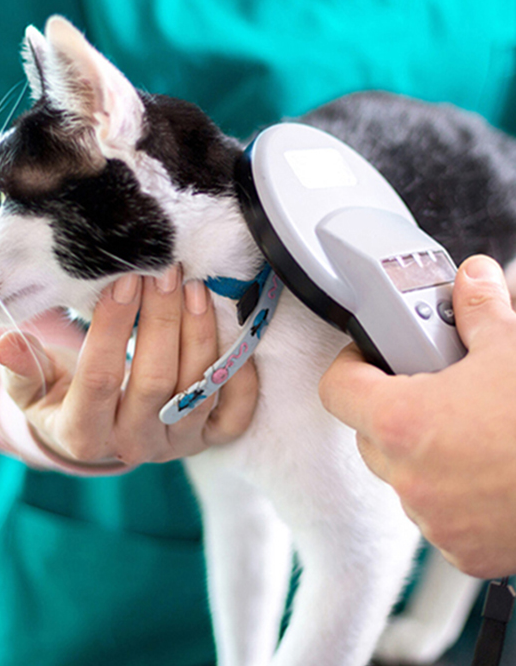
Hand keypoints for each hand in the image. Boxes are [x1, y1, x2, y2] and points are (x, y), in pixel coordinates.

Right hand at [0, 267, 257, 466]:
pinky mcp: (209, 439)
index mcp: (83, 435)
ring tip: (194, 287)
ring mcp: (176, 444)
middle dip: (162, 320)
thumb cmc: (64, 400)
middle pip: (155, 381)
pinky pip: (236, 414)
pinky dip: (241, 375)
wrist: (101, 434)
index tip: (122, 280)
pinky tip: (232, 332)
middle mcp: (134, 445)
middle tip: (165, 271)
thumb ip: (21, 369)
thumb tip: (5, 345)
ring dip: (199, 335)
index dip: (112, 328)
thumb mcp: (33, 390)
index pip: (99, 379)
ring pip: (197, 391)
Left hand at [319, 255, 515, 577]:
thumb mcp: (513, 349)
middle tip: (432, 387)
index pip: (336, 389)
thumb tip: (472, 281)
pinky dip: (453, 493)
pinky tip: (489, 470)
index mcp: (403, 423)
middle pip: (368, 434)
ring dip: (423, 453)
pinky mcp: (466, 553)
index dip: (352, 364)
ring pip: (403, 477)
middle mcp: (410, 480)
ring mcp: (437, 521)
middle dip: (392, 407)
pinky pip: (438, 515)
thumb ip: (480, 309)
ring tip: (471, 430)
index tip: (374, 356)